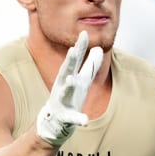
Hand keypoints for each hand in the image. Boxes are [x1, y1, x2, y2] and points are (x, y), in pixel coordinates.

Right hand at [37, 31, 102, 145]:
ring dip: (68, 86)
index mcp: (69, 76)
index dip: (80, 47)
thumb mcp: (82, 80)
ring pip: (65, 92)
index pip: (76, 60)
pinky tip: (84, 121)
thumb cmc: (70, 98)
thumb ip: (91, 65)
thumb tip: (99, 48)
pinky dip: (78, 119)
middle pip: (67, 70)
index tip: (84, 33)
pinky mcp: (64, 117)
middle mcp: (64, 86)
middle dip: (70, 60)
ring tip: (71, 80)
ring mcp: (62, 101)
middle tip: (73, 48)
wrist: (55, 122)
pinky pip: (71, 118)